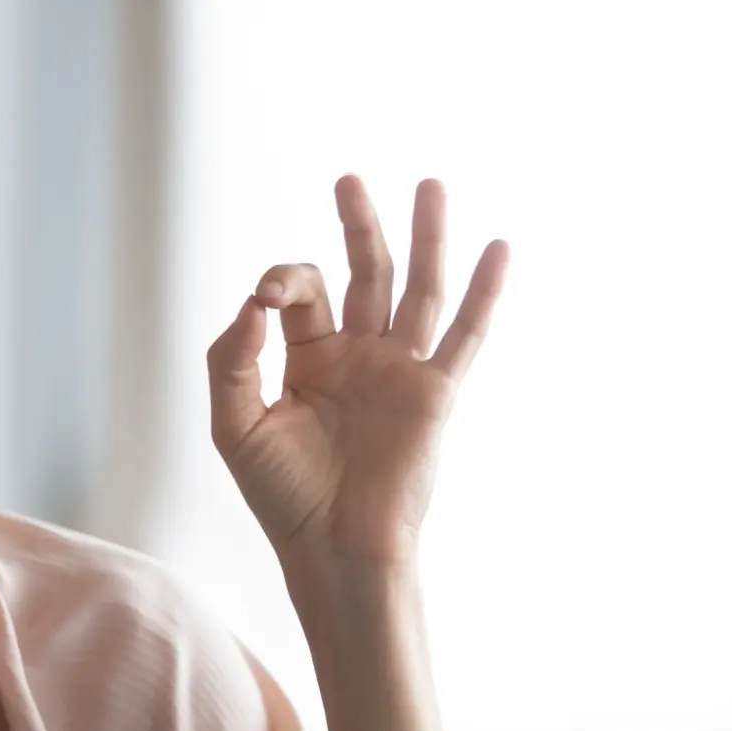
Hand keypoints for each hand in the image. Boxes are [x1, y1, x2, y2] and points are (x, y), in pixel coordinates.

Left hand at [206, 175, 506, 574]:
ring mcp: (398, 372)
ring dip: (424, 237)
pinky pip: (464, 335)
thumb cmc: (283, 497)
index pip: (299, 294)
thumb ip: (232, 360)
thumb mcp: (235, 425)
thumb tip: (252, 304)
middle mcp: (357, 357)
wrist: (333, 550)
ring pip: (416, 289)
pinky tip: (498, 248)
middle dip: (356, 227)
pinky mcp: (433, 394)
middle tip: (349, 180)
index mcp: (308, 359)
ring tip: (431, 184)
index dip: (280, 282)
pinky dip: (483, 292)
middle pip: (361, 274)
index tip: (264, 301)